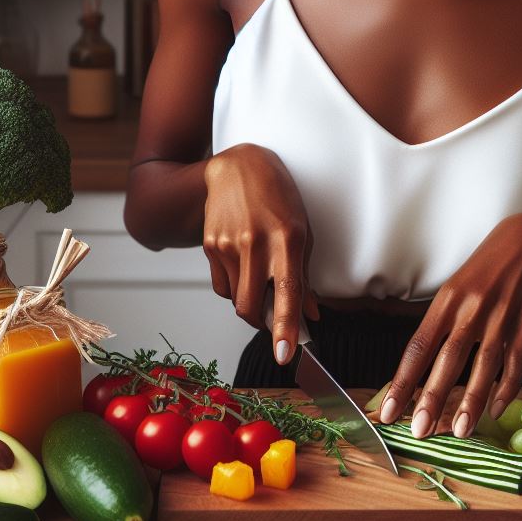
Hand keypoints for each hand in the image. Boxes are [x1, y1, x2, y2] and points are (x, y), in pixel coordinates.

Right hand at [203, 143, 319, 364]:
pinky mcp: (210, 246)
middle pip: (251, 307)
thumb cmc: (278, 196)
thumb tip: (311, 314)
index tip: (286, 353)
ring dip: (249, 304)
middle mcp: (255, 243)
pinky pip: (221, 286)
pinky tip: (242, 267)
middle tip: (275, 321)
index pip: (287, 292)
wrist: (238, 166)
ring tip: (260, 280)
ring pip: (235, 300)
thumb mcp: (302, 230)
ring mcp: (228, 245)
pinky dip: (234, 288)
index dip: (286, 327)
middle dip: (263, 324)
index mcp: (286, 238)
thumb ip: (304, 275)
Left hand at [377, 212, 521, 438]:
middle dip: (432, 398)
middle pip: (447, 360)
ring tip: (459, 431)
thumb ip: (441, 322)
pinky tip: (495, 409)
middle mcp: (472, 310)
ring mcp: (501, 318)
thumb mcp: (456, 286)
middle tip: (420, 430)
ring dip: (470, 402)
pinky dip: (505, 389)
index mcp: (447, 300)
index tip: (389, 410)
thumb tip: (420, 364)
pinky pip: (516, 364)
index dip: (403, 380)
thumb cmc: (487, 267)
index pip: (418, 345)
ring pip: (483, 367)